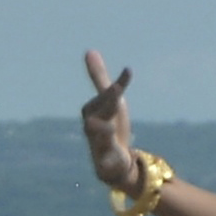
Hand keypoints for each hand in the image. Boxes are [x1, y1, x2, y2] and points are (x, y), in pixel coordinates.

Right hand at [79, 49, 141, 192]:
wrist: (115, 160)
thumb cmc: (109, 125)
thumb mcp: (109, 101)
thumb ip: (99, 78)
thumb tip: (89, 51)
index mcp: (91, 111)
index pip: (104, 98)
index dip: (114, 90)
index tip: (126, 76)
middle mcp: (91, 127)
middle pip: (100, 113)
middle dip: (108, 104)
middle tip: (116, 90)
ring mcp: (97, 145)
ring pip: (98, 136)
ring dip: (104, 130)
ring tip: (111, 128)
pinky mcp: (103, 164)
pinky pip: (105, 163)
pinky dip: (109, 161)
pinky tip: (118, 160)